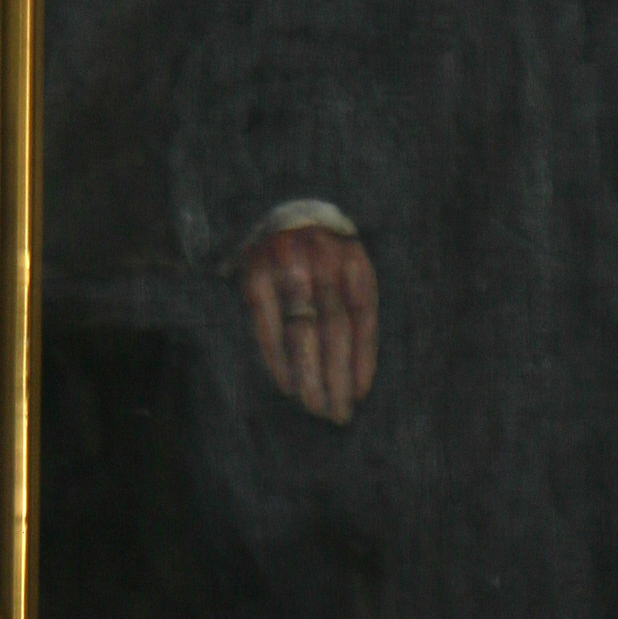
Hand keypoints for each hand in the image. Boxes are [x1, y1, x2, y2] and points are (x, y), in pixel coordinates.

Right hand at [240, 224, 377, 422]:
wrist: (276, 204)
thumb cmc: (321, 247)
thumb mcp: (349, 262)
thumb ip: (355, 301)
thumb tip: (358, 367)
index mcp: (353, 260)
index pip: (362, 317)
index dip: (362, 359)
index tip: (358, 394)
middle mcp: (322, 262)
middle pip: (335, 329)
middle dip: (337, 376)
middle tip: (338, 414)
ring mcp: (287, 267)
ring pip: (302, 331)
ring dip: (310, 374)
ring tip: (316, 406)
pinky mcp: (255, 275)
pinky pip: (268, 325)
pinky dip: (278, 358)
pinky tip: (287, 384)